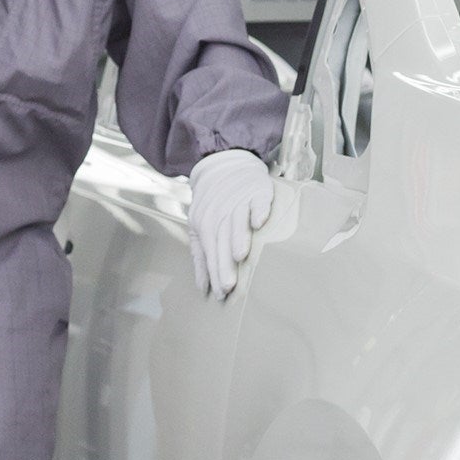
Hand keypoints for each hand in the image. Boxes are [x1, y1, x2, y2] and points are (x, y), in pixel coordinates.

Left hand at [187, 149, 273, 300]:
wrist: (223, 165)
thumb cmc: (213, 203)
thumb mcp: (199, 227)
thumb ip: (201, 257)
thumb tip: (203, 288)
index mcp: (204, 224)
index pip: (210, 252)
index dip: (215, 273)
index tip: (222, 293)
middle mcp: (219, 213)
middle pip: (221, 241)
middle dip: (225, 263)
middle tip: (230, 285)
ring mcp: (238, 200)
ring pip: (237, 221)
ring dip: (239, 237)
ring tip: (241, 256)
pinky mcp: (256, 190)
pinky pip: (257, 201)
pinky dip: (258, 210)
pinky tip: (260, 222)